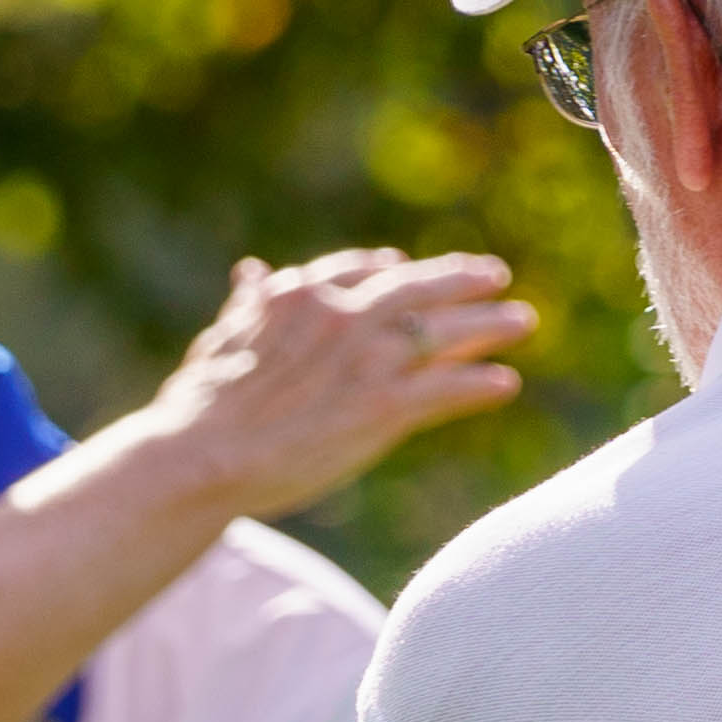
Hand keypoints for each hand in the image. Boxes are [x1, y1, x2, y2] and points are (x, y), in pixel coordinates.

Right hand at [141, 249, 534, 517]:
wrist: (200, 456)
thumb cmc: (199, 406)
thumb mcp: (221, 338)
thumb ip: (248, 305)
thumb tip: (248, 271)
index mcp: (300, 295)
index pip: (359, 271)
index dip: (389, 269)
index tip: (406, 266)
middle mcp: (343, 316)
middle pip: (417, 288)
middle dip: (461, 279)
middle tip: (495, 275)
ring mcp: (367, 360)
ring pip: (444, 333)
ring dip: (489, 325)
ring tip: (522, 322)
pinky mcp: (385, 407)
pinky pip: (448, 389)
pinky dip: (480, 384)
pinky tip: (506, 384)